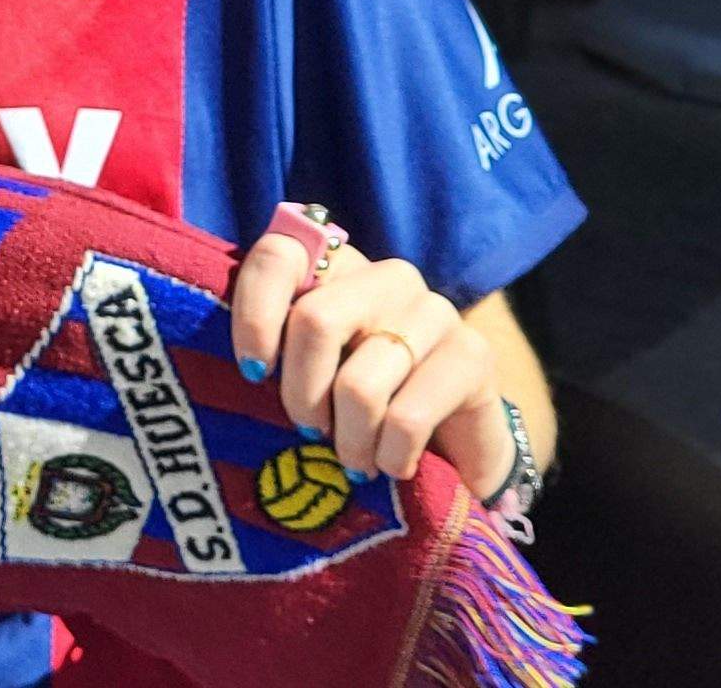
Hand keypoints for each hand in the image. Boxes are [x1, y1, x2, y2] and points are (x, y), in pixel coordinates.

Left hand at [226, 227, 512, 503]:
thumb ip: (275, 355)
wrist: (452, 453)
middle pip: (315, 321)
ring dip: (349, 441)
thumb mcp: (309, 378)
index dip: (255, 314)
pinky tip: (393, 464)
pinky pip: (406, 418)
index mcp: (336, 269)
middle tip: (310, 429)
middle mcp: (387, 277)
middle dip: (302, 394)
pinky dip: (389, 456)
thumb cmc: (358, 411)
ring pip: (359, 384)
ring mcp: (434, 311)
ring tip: (354, 459)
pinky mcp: (473, 355)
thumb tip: (247, 369)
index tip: (255, 371)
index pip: (279, 256)